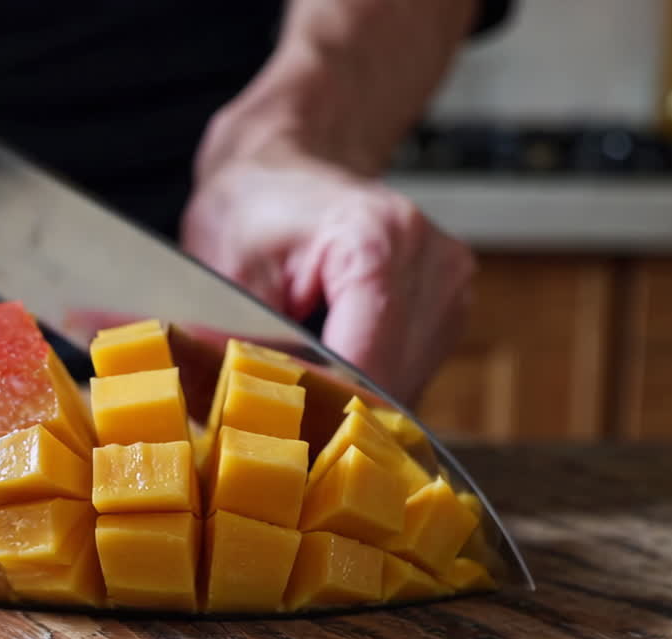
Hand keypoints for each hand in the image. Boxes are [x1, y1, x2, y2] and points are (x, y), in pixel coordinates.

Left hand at [181, 153, 474, 404]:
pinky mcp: (448, 305)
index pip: (367, 366)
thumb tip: (226, 416)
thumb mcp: (221, 273)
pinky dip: (370, 383)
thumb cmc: (251, 206)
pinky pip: (411, 372)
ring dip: (355, 400)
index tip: (282, 438)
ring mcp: (450, 284)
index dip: (321, 412)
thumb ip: (233, 346)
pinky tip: (333, 367)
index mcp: (377, 240)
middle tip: (281, 427)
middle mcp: (431, 260)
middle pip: (393, 384)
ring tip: (303, 384)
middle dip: (335, 413)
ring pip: (406, 387)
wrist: (285, 165)